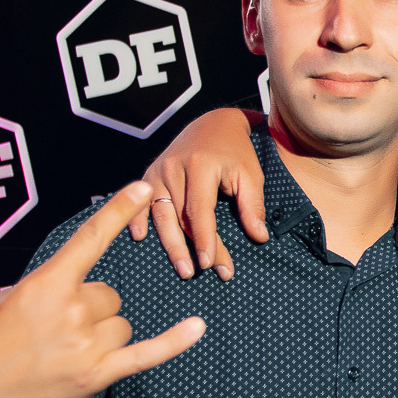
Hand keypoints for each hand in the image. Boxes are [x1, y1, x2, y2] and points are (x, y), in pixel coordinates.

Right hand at [0, 183, 205, 397]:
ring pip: (121, 324)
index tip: (142, 189)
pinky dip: (174, 342)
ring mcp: (86, 344)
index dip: (118, 211)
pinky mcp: (97, 375)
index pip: (90, 240)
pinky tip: (197, 327)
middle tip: (57, 328)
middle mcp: (71, 311)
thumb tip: (77, 285)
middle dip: (91, 308)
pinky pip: (146, 353)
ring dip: (102, 333)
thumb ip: (50, 286)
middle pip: (110, 295)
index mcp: (46, 285)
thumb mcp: (9, 299)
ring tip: (66, 351)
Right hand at [131, 109, 266, 278]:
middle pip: (179, 216)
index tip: (210, 263)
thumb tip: (259, 237)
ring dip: (169, 243)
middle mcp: (174, 167)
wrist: (214, 123)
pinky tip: (140, 237)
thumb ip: (253, 205)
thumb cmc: (236, 152)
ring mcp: (158, 170)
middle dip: (188, 248)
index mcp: (200, 165)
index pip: (200, 209)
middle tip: (195, 273)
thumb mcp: (250, 174)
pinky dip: (138, 219)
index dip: (205, 238)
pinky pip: (141, 201)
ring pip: (160, 214)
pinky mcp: (150, 173)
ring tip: (181, 268)